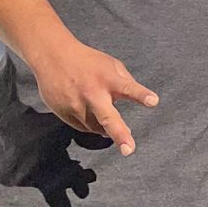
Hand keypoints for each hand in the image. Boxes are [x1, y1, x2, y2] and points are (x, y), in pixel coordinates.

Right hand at [30, 38, 158, 155]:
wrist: (53, 57)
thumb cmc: (89, 61)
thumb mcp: (112, 65)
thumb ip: (126, 81)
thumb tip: (136, 100)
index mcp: (108, 79)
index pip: (128, 88)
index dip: (141, 95)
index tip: (154, 102)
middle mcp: (92, 93)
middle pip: (107, 117)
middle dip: (119, 134)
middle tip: (129, 150)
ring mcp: (75, 105)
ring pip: (95, 128)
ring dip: (105, 129)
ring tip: (110, 121)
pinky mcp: (63, 113)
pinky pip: (82, 127)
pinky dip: (91, 125)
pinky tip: (91, 113)